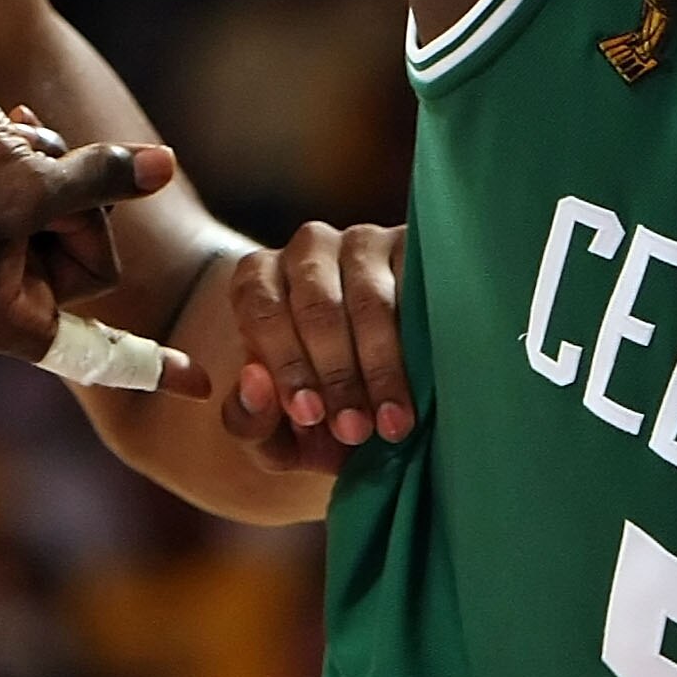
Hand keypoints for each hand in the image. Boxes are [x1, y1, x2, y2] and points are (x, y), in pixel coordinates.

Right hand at [0, 75, 209, 395]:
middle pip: (89, 263)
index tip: (205, 385)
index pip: (96, 350)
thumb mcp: (32, 176)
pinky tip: (9, 121)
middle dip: (79, 205)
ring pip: (68, 220)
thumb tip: (165, 167)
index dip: (153, 365)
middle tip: (35, 167)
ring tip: (11, 139)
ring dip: (54, 170)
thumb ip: (106, 179)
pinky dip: (34, 158)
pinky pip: (39, 195)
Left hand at [224, 222, 411, 470]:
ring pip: (369, 299)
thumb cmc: (316, 413)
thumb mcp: (275, 435)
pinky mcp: (411, 246)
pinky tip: (427, 383)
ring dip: (380, 367)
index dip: (286, 365)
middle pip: (316, 306)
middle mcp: (307, 250)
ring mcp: (363, 242)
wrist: (380, 404)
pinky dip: (420, 341)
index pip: (261, 309)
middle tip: (355, 430)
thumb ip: (248, 419)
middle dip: (337, 376)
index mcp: (258, 280)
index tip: (310, 415)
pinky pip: (416, 287)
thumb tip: (253, 381)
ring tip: (391, 424)